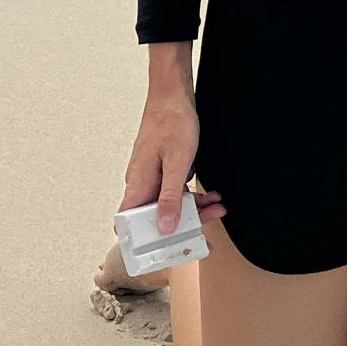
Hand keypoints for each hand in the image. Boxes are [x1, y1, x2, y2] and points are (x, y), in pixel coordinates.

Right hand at [121, 44, 226, 234]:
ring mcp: (151, 176)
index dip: (143, 242)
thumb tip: (163, 228)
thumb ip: (170, 197)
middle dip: (181, 227)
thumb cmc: (171, 122)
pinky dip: (193, 195)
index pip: (129, 225)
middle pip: (155, 217)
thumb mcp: (177, 163)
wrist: (173, 93)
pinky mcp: (162, 169)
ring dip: (193, 210)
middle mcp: (140, 183)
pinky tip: (212, 195)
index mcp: (137, 184)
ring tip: (218, 208)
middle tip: (203, 235)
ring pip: (169, 204)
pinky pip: (175, 190)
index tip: (165, 252)